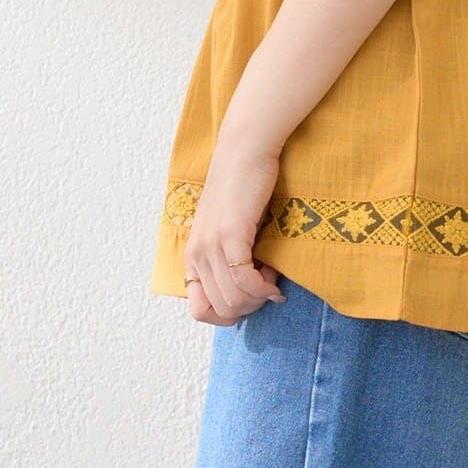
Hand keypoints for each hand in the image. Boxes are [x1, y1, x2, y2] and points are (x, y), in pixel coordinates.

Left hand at [183, 139, 287, 324]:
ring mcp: (211, 246)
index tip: (250, 297)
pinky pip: (245, 281)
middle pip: (222, 309)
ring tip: (272, 275)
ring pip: (234, 299)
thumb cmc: (242, 189)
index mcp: (193, 256)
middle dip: (250, 307)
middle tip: (267, 286)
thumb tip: (247, 291)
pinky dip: (263, 286)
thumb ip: (227, 258)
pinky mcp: (231, 235)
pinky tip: (273, 273)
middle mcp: (197, 254)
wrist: (244, 153)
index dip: (228, 315)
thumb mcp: (226, 230)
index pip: (199, 311)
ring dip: (259, 295)